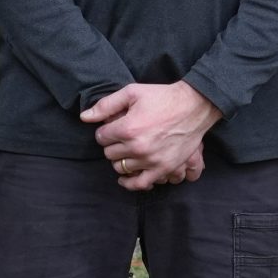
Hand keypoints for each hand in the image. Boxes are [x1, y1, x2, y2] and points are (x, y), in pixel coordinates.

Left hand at [83, 81, 220, 190]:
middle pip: (109, 153)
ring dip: (121, 159)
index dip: (105, 131)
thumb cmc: (162, 97)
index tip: (113, 127)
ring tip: (127, 150)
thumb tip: (84, 117)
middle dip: (112, 144)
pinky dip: (130, 183)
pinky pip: (140, 184)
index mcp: (128, 128)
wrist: (193, 107)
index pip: (101, 137)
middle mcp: (137, 147)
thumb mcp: (132, 93)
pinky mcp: (163, 168)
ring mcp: (151, 160)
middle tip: (121, 136)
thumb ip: (106, 105)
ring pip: (121, 168)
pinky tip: (125, 178)